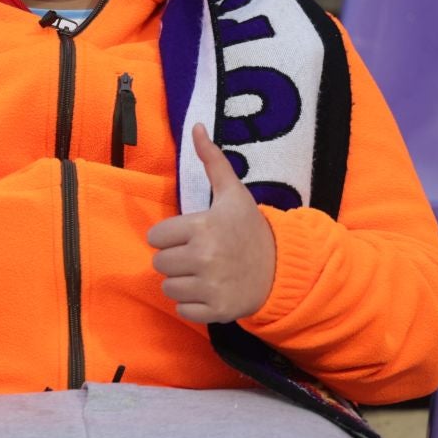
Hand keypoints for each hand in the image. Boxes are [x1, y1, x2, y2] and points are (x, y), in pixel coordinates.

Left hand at [147, 124, 276, 323]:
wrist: (283, 268)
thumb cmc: (250, 228)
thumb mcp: (233, 193)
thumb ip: (212, 161)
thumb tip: (196, 127)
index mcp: (203, 226)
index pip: (155, 237)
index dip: (170, 236)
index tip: (190, 235)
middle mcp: (204, 257)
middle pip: (159, 263)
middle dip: (174, 259)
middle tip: (197, 255)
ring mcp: (210, 286)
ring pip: (168, 288)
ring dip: (181, 282)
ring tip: (203, 273)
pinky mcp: (216, 311)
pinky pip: (182, 310)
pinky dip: (191, 304)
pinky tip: (209, 290)